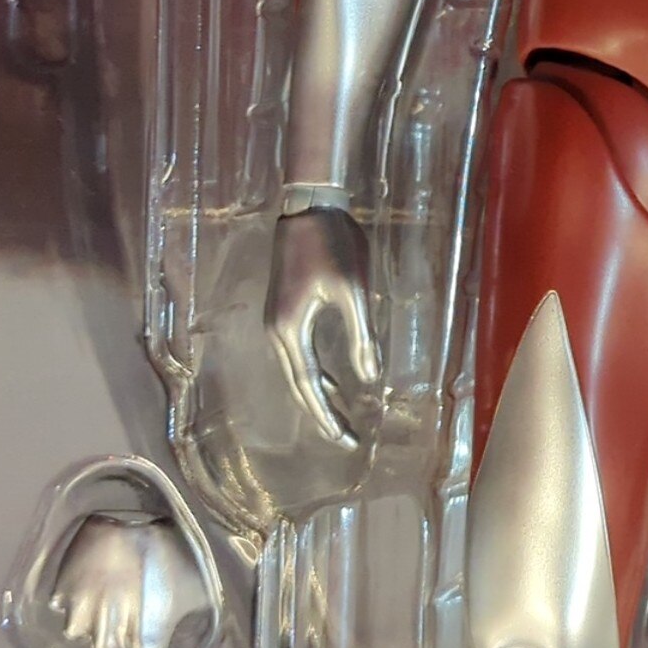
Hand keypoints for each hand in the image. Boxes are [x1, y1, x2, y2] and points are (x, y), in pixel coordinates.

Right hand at [265, 201, 380, 448]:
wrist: (307, 208)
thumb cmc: (332, 245)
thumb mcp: (354, 291)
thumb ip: (361, 335)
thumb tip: (370, 376)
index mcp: (290, 331)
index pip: (309, 385)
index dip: (327, 415)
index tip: (346, 439)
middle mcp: (277, 332)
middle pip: (300, 385)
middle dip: (322, 413)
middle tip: (347, 439)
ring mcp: (278, 321)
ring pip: (299, 371)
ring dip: (319, 395)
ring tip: (340, 419)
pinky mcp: (285, 311)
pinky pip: (300, 355)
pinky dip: (316, 373)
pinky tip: (333, 381)